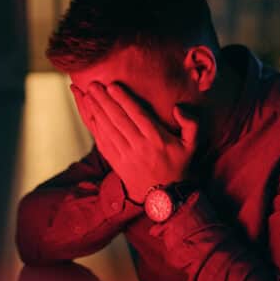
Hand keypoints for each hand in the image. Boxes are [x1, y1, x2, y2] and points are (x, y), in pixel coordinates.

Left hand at [70, 81, 198, 202]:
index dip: (123, 99)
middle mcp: (140, 147)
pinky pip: (102, 142)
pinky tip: (89, 113)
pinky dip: (94, 126)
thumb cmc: (178, 165)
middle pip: (118, 119)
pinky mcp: (116, 162)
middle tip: (92, 84)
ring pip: (108, 129)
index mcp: (158, 139)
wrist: (164, 196)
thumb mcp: (193, 145)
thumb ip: (191, 123)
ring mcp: (126, 155)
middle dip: (104, 100)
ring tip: (86, 94)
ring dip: (96, 110)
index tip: (112, 85)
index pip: (137, 115)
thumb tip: (178, 108)